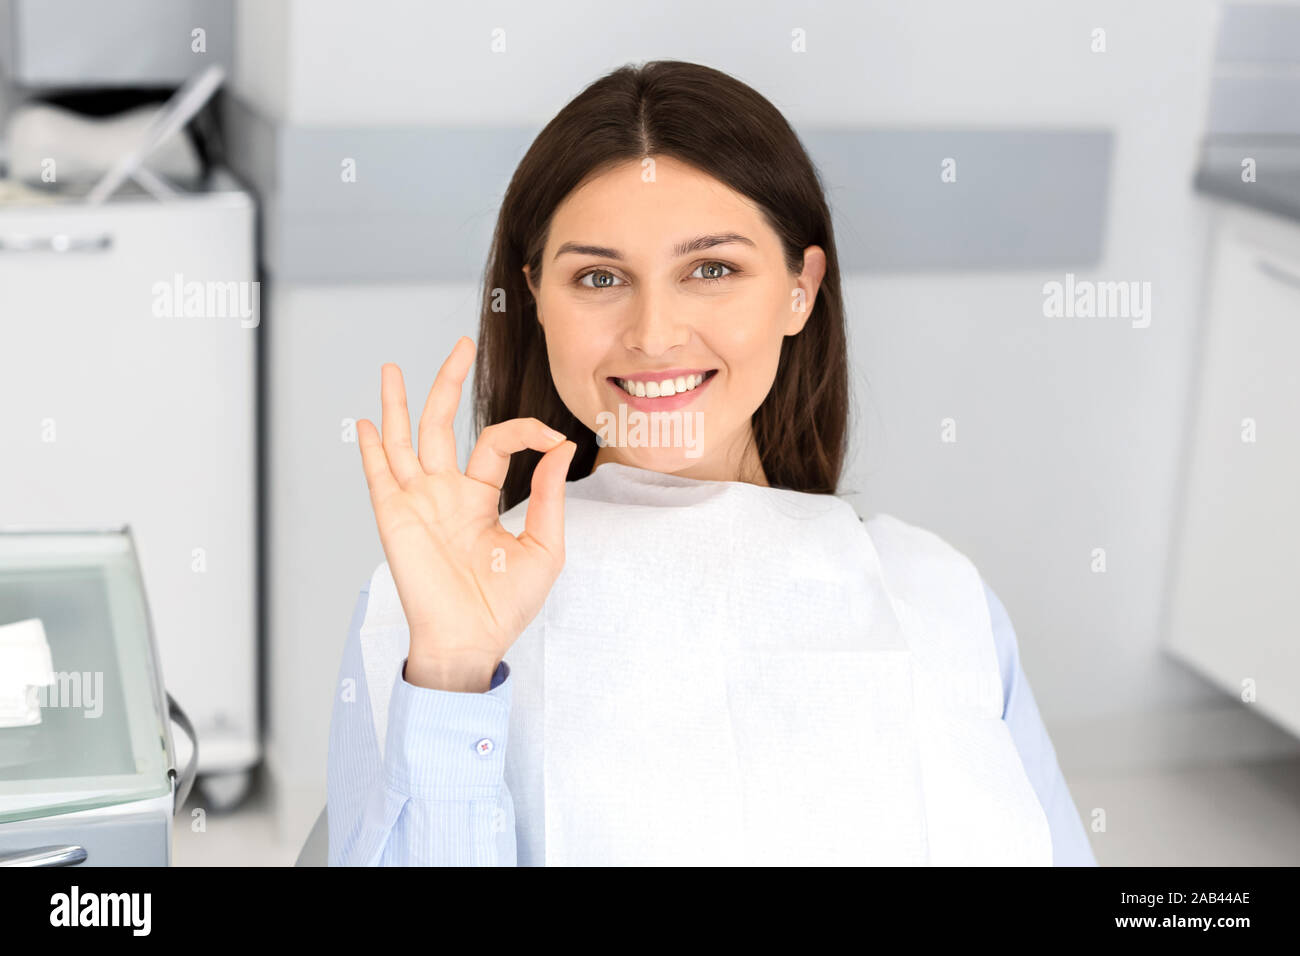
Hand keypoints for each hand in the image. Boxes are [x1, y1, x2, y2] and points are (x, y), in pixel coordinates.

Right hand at [357, 336, 575, 690]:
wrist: (472, 642)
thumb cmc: (506, 604)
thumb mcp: (543, 546)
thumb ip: (548, 495)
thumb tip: (562, 449)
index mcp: (480, 497)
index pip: (497, 442)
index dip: (527, 433)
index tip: (553, 438)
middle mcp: (445, 493)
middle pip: (443, 424)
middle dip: (451, 383)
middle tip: (462, 345)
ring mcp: (418, 502)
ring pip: (405, 440)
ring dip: (398, 403)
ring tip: (395, 366)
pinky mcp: (395, 517)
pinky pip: (380, 475)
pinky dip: (372, 447)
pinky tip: (369, 420)